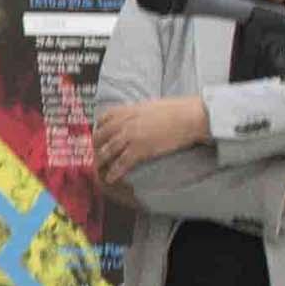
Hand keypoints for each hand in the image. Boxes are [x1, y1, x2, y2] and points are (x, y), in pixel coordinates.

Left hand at [91, 93, 206, 171]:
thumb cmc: (175, 110)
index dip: (98, 130)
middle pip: (100, 137)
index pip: (102, 119)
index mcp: (127, 110)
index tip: (97, 139)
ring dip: (101, 163)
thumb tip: (133, 120)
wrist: (189, 116)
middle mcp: (124, 122)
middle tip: (96, 157)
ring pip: (106, 152)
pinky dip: (113, 173)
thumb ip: (136, 113)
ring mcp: (130, 136)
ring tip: (99, 171)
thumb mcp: (150, 106)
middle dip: (96, 148)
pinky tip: (111, 179)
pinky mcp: (139, 150)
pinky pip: (120, 164)